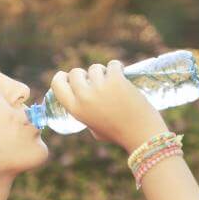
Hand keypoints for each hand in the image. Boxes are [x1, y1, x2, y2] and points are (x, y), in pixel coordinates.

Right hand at [50, 59, 167, 150]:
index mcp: (75, 110)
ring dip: (103, 72)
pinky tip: (122, 75)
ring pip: (95, 68)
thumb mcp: (94, 128)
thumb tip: (86, 100)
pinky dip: (117, 68)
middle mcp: (84, 97)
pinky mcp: (116, 80)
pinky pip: (112, 64)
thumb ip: (87, 113)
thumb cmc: (119, 134)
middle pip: (75, 73)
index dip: (62, 77)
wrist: (141, 135)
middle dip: (86, 74)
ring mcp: (100, 87)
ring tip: (113, 83)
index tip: (68, 76)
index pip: (57, 84)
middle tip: (98, 81)